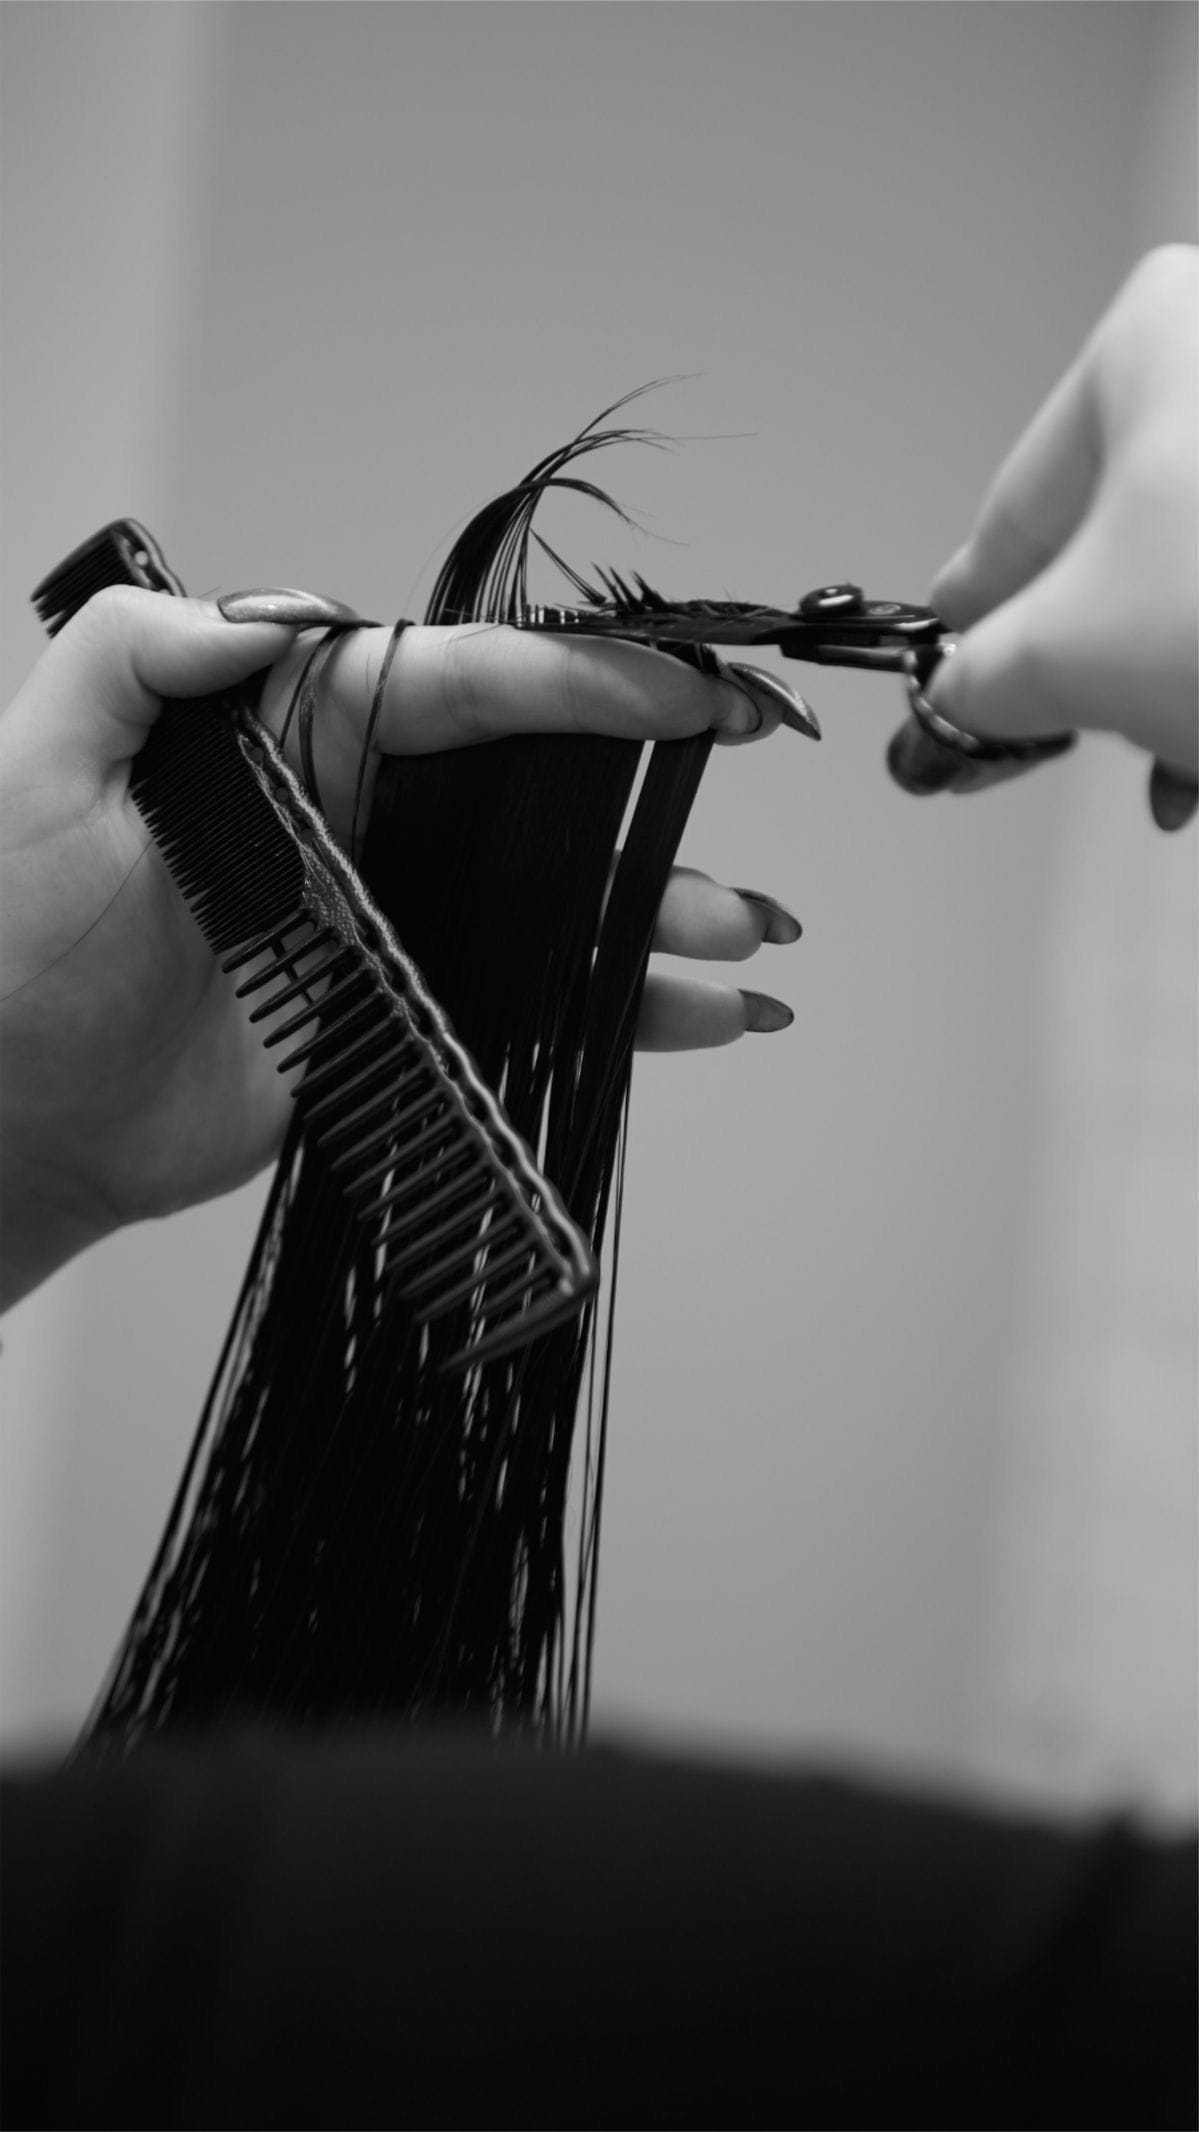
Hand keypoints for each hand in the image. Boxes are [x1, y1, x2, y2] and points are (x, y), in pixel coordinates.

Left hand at [0, 589, 804, 1305]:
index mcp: (284, 735)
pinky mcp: (399, 1014)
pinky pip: (529, 992)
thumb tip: (258, 611)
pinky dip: (620, 1007)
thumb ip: (133, 658)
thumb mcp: (31, 770)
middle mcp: (352, 816)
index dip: (574, 679)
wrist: (5, 1120)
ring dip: (653, 908)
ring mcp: (386, 919)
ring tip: (745, 935)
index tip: (678, 685)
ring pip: (550, 895)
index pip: (452, 686)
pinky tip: (701, 1015)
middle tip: (746, 751)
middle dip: (646, 776)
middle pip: (531, 782)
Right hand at [893, 246, 1197, 810]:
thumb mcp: (1070, 655)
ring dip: (1172, 688)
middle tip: (1073, 741)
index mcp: (1148, 340)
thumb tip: (958, 698)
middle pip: (1120, 547)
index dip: (977, 627)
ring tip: (1176, 765)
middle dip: (1100, 671)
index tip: (954, 691)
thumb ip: (982, 677)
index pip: (1017, 515)